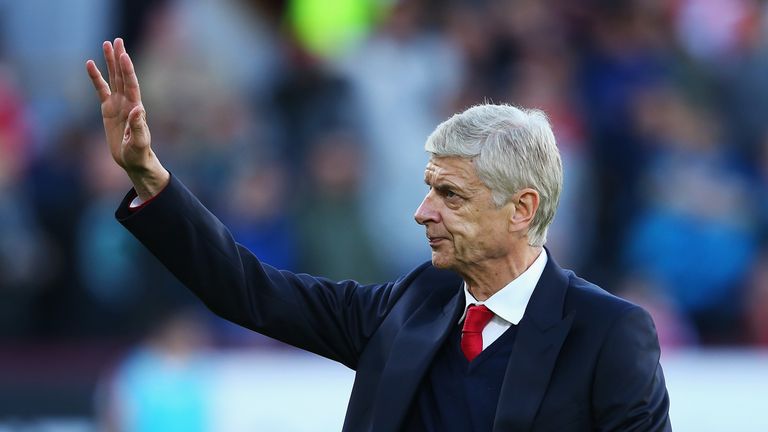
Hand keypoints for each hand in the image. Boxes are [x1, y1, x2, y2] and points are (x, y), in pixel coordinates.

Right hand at [86, 38, 167, 199]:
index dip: (128, 71)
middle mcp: (128, 102)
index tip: (124, 55)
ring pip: (113, 79)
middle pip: (123, 76)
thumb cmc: (138, 153)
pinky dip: (96, 77)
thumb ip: (138, 127)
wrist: (133, 160)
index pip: (132, 85)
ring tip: (106, 44)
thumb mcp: (138, 143)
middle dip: (120, 59)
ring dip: (110, 62)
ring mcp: (118, 104)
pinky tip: (90, 64)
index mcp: (136, 108)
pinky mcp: (108, 109)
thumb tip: (138, 110)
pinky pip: (100, 90)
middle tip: (116, 41)